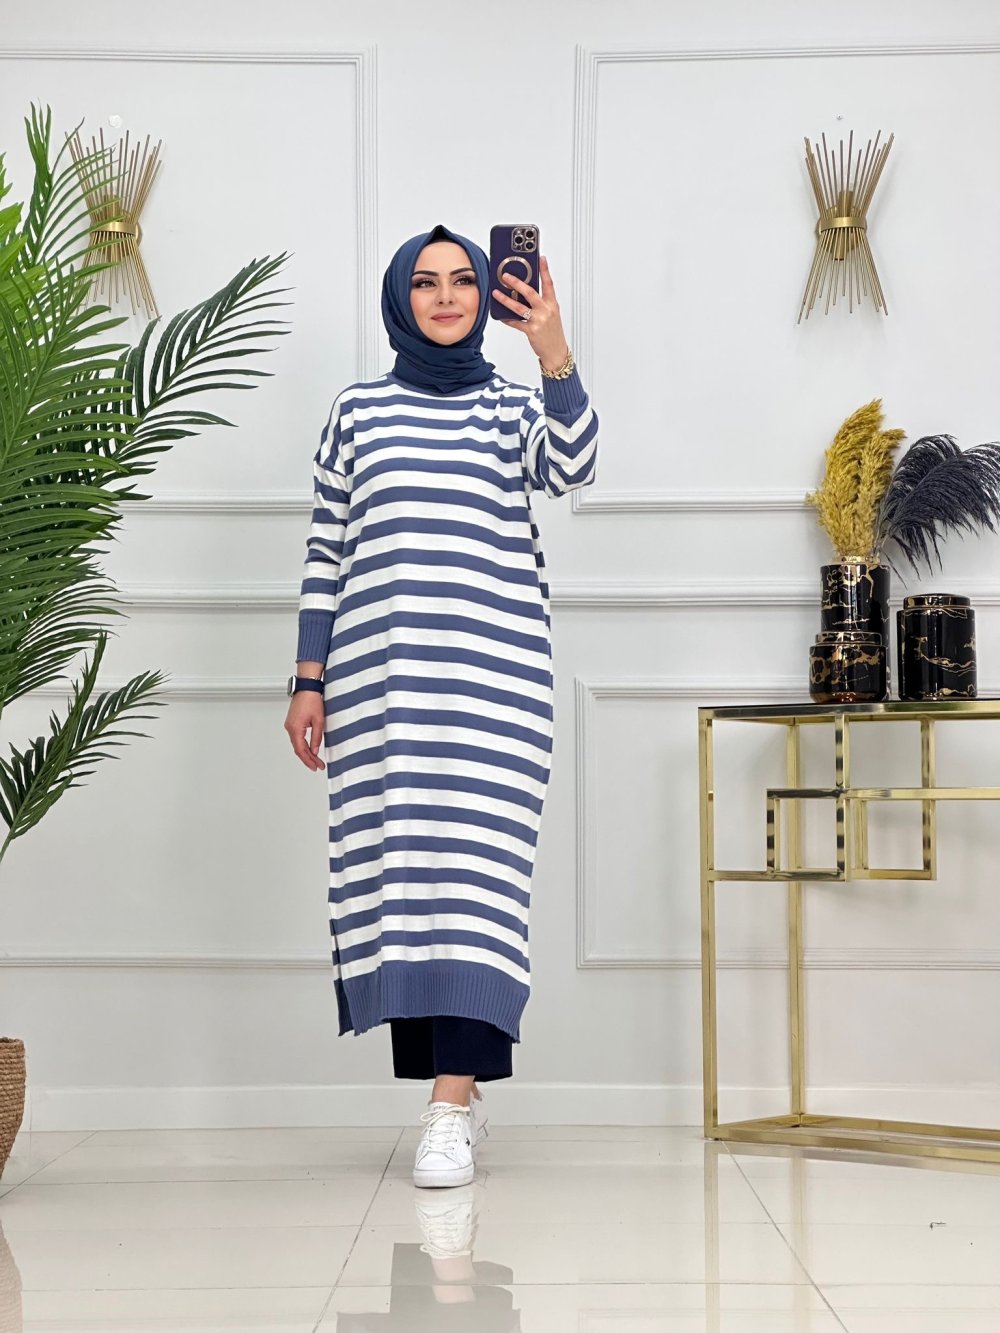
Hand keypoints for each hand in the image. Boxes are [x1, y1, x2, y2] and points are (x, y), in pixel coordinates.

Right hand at [284, 694, 325, 771]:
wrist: (307, 687)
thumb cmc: (312, 700)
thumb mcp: (318, 721)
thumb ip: (316, 737)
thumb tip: (315, 751)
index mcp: (295, 728)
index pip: (301, 750)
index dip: (308, 760)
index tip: (316, 767)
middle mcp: (290, 728)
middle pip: (298, 749)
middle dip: (308, 759)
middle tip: (318, 766)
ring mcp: (290, 725)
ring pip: (297, 744)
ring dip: (306, 752)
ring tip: (316, 760)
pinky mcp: (292, 722)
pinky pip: (297, 737)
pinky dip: (303, 745)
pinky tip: (310, 749)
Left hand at [492, 254, 569, 373]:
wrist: (556, 351)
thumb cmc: (553, 332)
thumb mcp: (551, 314)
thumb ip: (541, 303)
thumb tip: (524, 293)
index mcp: (552, 304)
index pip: (549, 284)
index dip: (545, 270)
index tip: (541, 258)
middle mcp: (546, 311)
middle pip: (530, 292)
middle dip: (517, 282)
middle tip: (506, 276)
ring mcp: (538, 321)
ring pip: (519, 307)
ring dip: (505, 299)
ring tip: (496, 293)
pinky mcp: (531, 331)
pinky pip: (516, 323)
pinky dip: (507, 319)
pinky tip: (501, 315)